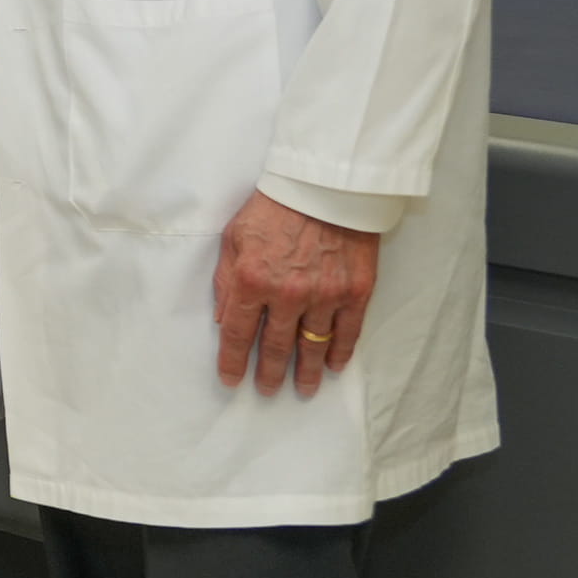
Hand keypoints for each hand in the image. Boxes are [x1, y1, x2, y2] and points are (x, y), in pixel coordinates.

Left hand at [212, 189, 380, 397]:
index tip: (231, 380)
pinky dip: (341, 353)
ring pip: (313, 346)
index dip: (232, 361)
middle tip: (267, 390)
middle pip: (275, 347)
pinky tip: (335, 366)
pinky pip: (348, 333)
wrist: (325, 186)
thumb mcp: (233, 238)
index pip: (236, 333)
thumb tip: (222, 319)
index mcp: (251, 280)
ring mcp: (325, 296)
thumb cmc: (272, 208)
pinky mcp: (355, 292)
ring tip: (304, 388)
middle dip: (270, 373)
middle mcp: (287, 295)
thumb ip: (226, 280)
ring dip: (307, 371)